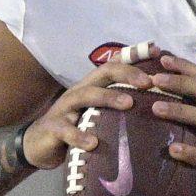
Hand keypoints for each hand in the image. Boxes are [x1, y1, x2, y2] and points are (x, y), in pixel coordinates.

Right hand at [21, 57, 156, 168]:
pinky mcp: (54, 128)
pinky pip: (66, 130)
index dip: (134, 56)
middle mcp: (80, 91)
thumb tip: (155, 104)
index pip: (115, 65)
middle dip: (127, 74)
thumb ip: (118, 105)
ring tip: (128, 103)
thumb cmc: (76, 126)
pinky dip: (79, 136)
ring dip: (108, 98)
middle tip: (148, 83)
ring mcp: (65, 108)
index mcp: (93, 86)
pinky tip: (92, 143)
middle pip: (103, 73)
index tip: (157, 51)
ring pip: (86, 95)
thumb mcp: (97, 113)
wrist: (38, 145)